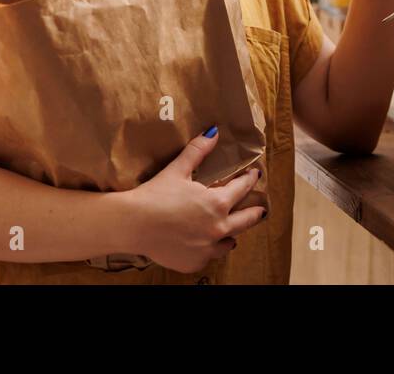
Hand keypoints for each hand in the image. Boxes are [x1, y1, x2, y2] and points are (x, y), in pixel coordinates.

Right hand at [125, 128, 264, 274]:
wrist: (133, 224)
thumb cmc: (155, 195)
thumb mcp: (178, 170)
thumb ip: (198, 150)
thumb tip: (213, 131)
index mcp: (217, 203)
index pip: (241, 189)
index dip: (249, 180)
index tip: (255, 175)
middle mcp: (217, 228)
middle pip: (245, 220)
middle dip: (254, 213)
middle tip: (260, 210)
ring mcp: (207, 248)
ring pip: (229, 243)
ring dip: (231, 235)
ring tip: (232, 232)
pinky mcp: (193, 262)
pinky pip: (209, 256)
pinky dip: (209, 250)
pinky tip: (207, 246)